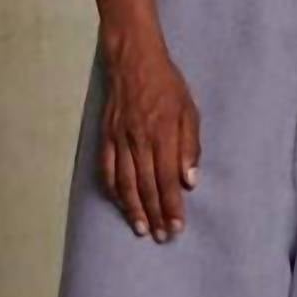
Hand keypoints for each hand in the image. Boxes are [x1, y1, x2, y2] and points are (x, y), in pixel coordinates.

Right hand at [97, 27, 200, 242]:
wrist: (133, 59)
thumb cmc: (167, 84)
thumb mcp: (189, 109)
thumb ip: (190, 146)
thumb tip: (190, 181)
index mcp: (163, 133)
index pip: (168, 179)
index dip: (172, 206)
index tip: (177, 227)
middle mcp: (139, 140)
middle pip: (146, 186)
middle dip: (155, 214)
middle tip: (162, 237)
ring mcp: (119, 139)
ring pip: (125, 182)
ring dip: (133, 209)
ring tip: (141, 229)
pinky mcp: (106, 136)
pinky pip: (106, 169)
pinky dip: (112, 190)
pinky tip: (120, 204)